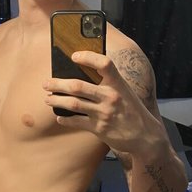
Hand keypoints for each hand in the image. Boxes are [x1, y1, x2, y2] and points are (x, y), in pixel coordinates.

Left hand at [43, 50, 165, 154]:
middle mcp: (110, 96)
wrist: (145, 136)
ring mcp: (104, 113)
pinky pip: (76, 122)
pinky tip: (59, 116)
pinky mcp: (99, 128)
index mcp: (118, 84)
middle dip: (58, 84)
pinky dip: (65, 119)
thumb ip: (108, 84)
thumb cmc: (131, 110)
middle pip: (78, 86)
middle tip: (46, 83)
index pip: (104, 64)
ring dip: (57, 100)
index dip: (88, 57)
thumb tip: (81, 75)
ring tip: (47, 99)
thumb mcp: (125, 92)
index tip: (74, 56)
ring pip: (73, 104)